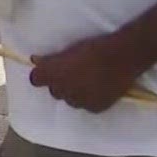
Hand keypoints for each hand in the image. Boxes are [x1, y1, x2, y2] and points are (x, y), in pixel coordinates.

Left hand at [29, 32, 148, 114]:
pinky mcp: (94, 108)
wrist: (122, 57)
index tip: (53, 71)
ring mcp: (77, 101)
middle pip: (55, 91)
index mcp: (50, 74)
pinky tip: (102, 89)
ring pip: (71, 100)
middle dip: (63, 85)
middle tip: (78, 75)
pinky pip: (88, 106)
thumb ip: (50, 59)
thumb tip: (34, 60)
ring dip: (77, 93)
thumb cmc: (94, 48)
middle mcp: (60, 90)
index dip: (44, 76)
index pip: (36, 80)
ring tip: (91, 82)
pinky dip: (92, 99)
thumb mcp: (69, 50)